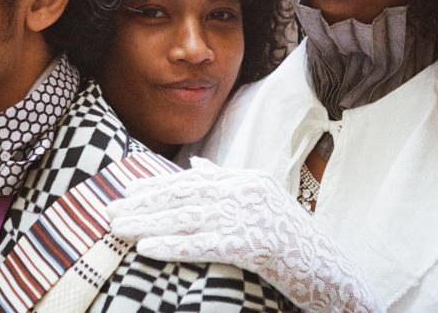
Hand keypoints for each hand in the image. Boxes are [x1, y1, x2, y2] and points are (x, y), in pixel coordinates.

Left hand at [107, 157, 384, 312]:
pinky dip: (172, 245)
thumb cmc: (292, 240)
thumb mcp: (262, 202)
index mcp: (247, 179)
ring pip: (187, 217)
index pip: (191, 179)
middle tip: (107, 211)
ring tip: (116, 229)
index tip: (125, 191)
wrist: (329, 269)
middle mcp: (246, 191)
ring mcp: (249, 217)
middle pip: (183, 195)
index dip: (155, 185)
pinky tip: (146, 248)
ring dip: (147, 223)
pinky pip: (203, 244)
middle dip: (142, 203)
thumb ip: (229, 183)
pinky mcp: (251, 245)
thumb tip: (196, 168)